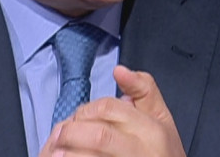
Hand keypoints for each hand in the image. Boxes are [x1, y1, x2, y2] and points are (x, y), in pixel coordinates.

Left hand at [39, 65, 186, 156]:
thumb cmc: (164, 153)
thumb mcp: (162, 118)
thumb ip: (144, 90)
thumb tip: (120, 70)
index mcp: (150, 129)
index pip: (108, 109)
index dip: (86, 111)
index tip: (77, 118)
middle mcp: (142, 150)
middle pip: (98, 135)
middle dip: (72, 133)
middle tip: (59, 135)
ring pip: (93, 156)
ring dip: (70, 154)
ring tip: (55, 154)